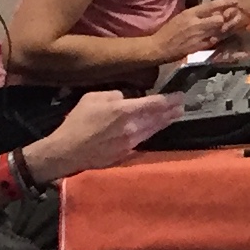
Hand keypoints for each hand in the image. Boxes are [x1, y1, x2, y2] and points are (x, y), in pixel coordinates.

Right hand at [28, 88, 184, 180]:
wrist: (67, 152)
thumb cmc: (77, 122)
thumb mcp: (92, 98)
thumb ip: (114, 95)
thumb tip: (126, 98)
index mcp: (125, 110)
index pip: (155, 103)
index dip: (170, 99)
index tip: (180, 95)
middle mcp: (133, 127)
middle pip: (159, 117)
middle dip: (172, 110)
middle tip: (182, 105)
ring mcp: (131, 142)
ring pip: (154, 130)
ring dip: (166, 122)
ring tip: (175, 115)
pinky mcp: (126, 154)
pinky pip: (144, 140)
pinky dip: (152, 133)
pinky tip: (155, 130)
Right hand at [149, 0, 249, 62]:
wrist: (158, 47)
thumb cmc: (168, 31)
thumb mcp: (181, 17)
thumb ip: (196, 14)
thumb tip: (212, 12)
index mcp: (190, 13)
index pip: (211, 5)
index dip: (226, 3)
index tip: (236, 1)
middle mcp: (195, 23)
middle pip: (219, 18)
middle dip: (227, 19)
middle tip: (233, 19)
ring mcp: (198, 36)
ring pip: (218, 31)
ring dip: (225, 29)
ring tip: (229, 28)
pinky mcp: (198, 47)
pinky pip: (214, 42)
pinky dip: (218, 40)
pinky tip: (219, 38)